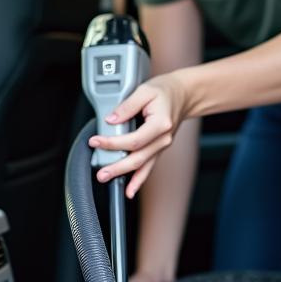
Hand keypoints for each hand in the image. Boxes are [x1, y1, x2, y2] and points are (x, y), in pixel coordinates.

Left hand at [89, 72, 189, 196]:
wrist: (183, 95)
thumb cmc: (166, 91)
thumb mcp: (145, 91)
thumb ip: (127, 106)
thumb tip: (111, 119)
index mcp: (160, 124)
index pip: (134, 140)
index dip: (113, 143)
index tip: (96, 141)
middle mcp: (163, 139)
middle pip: (138, 158)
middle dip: (117, 167)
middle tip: (101, 172)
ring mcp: (162, 146)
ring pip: (142, 165)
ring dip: (125, 175)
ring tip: (108, 178)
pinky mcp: (158, 149)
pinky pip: (148, 167)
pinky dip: (139, 180)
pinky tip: (130, 190)